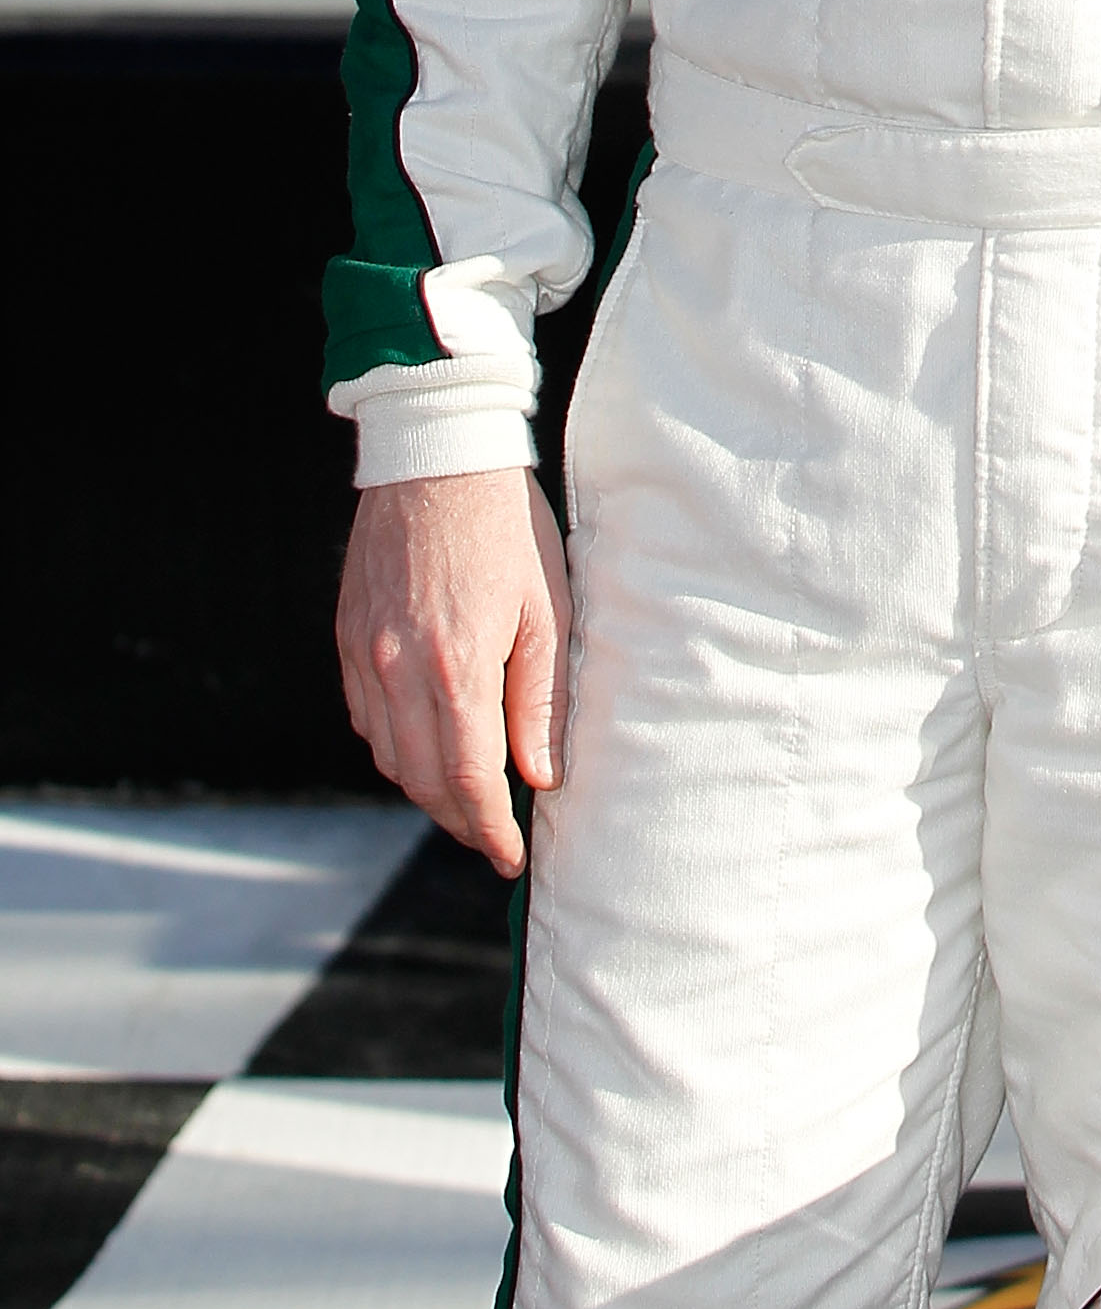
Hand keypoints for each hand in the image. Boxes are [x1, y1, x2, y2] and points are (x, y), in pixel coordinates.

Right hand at [337, 471, 570, 873]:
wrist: (435, 453)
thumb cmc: (504, 526)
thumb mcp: (546, 609)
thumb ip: (541, 699)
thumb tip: (541, 774)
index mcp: (456, 670)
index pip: (469, 783)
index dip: (491, 830)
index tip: (511, 855)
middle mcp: (398, 673)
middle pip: (422, 782)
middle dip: (460, 819)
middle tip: (493, 832)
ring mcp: (365, 656)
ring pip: (388, 757)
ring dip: (426, 786)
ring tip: (467, 791)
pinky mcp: (347, 637)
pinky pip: (365, 717)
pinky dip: (393, 743)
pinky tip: (425, 737)